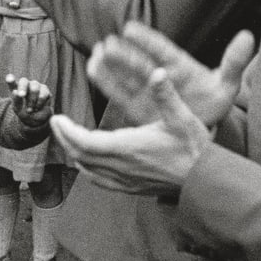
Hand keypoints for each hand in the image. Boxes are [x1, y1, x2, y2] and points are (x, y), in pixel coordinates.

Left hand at [6, 74, 51, 126]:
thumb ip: (16, 101)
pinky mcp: (45, 89)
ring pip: (34, 89)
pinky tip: (37, 108)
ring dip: (32, 101)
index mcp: (16, 89)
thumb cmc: (25, 113)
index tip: (9, 79)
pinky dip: (39, 104)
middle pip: (24, 81)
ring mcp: (36, 85)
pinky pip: (42, 95)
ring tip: (30, 110)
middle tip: (21, 95)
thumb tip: (15, 91)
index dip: (10, 79)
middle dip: (22, 88)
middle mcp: (26, 85)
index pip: (12, 82)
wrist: (38, 120)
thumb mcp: (18, 109)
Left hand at [50, 68, 210, 194]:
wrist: (204, 181)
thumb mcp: (183, 118)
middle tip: (56, 122)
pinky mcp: (129, 188)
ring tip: (67, 135)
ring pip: (87, 168)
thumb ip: (167, 95)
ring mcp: (124, 180)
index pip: (86, 142)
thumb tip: (158, 72)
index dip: (67, 131)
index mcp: (130, 147)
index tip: (57, 118)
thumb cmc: (195, 148)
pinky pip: (98, 180)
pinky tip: (85, 160)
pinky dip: (86, 168)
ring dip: (73, 152)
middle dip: (64, 138)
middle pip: (80, 155)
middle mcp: (122, 166)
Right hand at [89, 22, 253, 127]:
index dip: (147, 40)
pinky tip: (94, 69)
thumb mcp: (227, 84)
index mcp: (180, 66)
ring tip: (95, 54)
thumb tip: (248, 37)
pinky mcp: (137, 105)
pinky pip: (119, 92)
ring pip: (125, 75)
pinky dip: (107, 81)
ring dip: (110, 65)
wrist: (203, 126)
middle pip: (139, 62)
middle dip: (124, 54)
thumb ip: (233, 62)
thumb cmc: (214, 102)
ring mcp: (146, 89)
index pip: (162, 50)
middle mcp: (159, 74)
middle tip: (108, 43)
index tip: (131, 29)